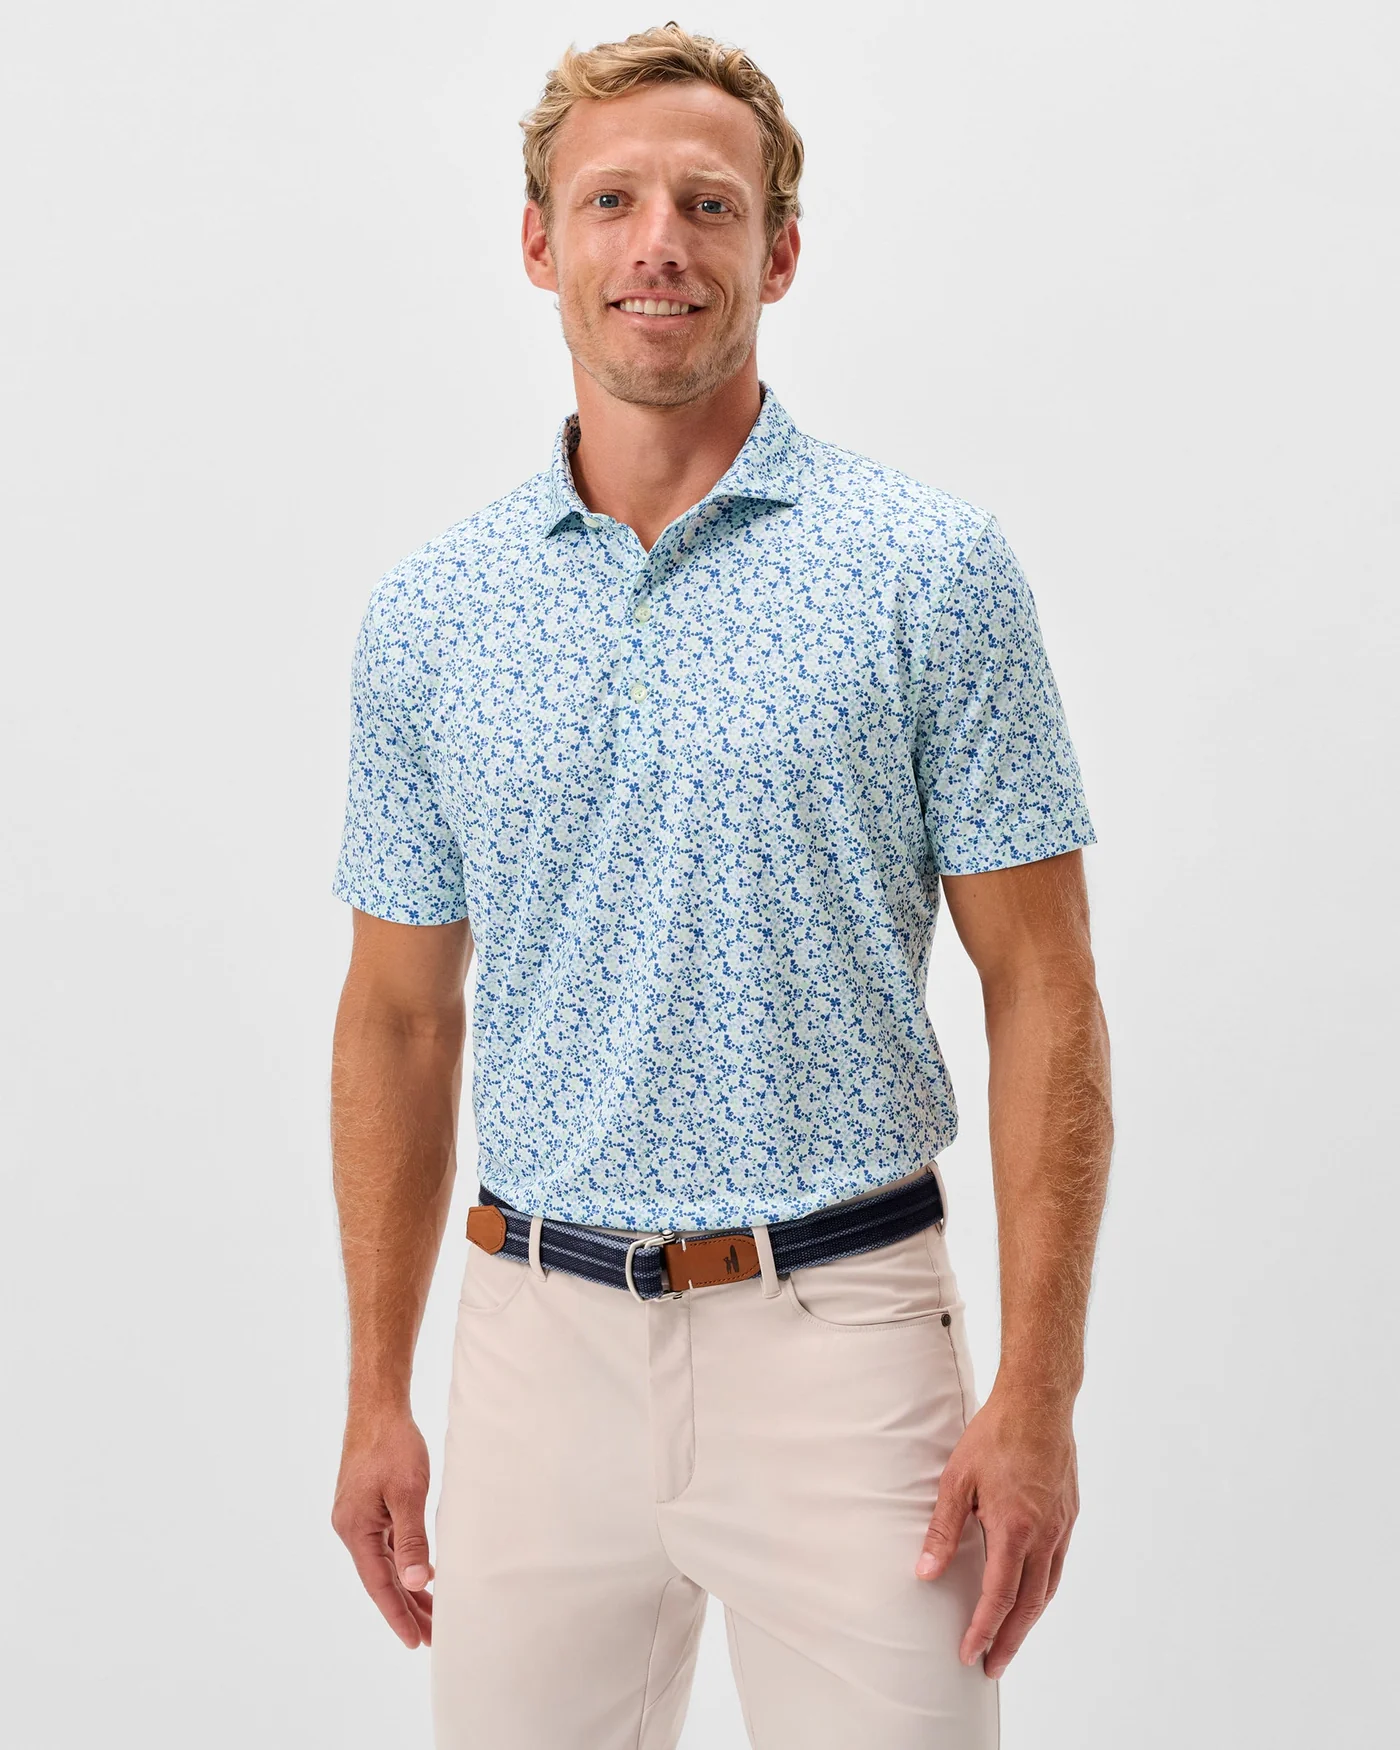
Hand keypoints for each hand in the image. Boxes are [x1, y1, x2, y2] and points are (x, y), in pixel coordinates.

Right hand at [331, 1410, 434, 1647]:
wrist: (378, 1407)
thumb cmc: (392, 1445)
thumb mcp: (407, 1493)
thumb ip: (411, 1540)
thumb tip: (414, 1584)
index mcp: (355, 1530)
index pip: (379, 1585)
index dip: (397, 1615)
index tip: (414, 1642)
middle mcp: (352, 1528)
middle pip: (381, 1579)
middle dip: (407, 1609)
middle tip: (432, 1637)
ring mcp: (359, 1518)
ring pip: (386, 1563)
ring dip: (408, 1587)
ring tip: (432, 1616)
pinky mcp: (368, 1507)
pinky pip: (387, 1545)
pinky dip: (405, 1562)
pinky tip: (424, 1575)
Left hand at [913, 1386, 1078, 1679]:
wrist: (1040, 1401)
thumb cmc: (995, 1434)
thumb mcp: (957, 1478)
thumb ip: (943, 1530)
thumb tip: (925, 1574)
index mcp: (1015, 1527)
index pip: (999, 1595)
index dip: (983, 1629)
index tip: (968, 1654)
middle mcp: (1045, 1534)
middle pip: (1029, 1604)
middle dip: (1009, 1640)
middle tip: (992, 1667)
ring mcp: (1061, 1525)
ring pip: (1048, 1588)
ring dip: (1028, 1621)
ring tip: (1009, 1640)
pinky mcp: (1068, 1514)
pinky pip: (1058, 1565)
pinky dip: (1043, 1590)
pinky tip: (1030, 1595)